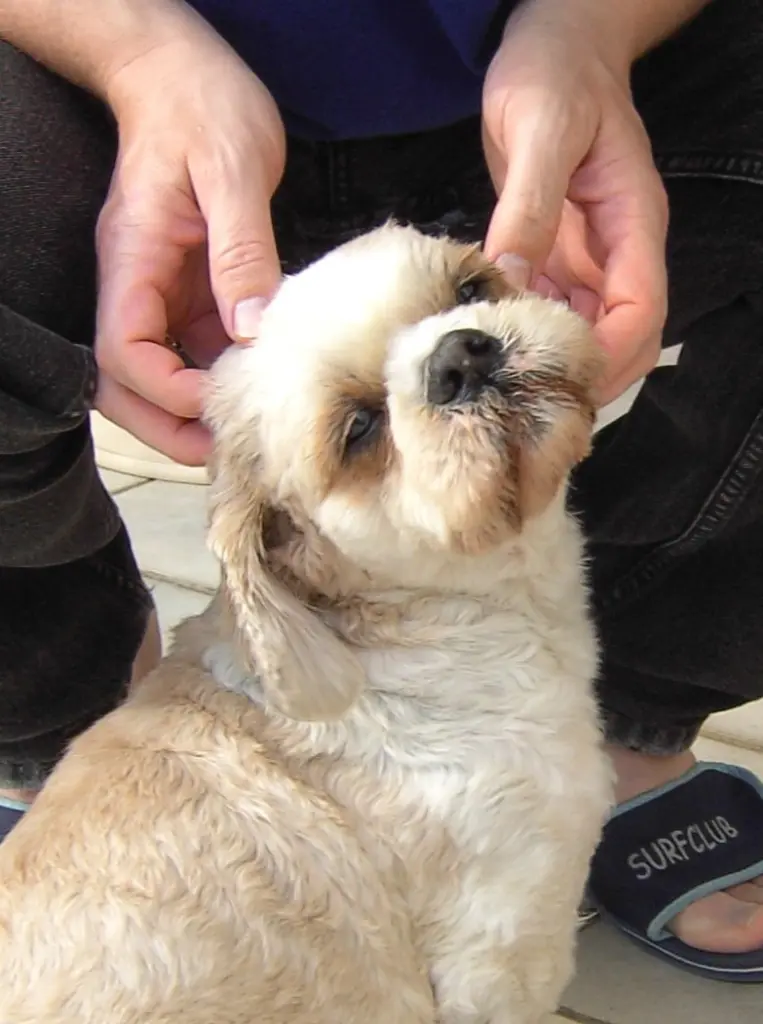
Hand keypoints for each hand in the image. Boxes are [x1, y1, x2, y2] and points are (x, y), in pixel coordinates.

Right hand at [94, 30, 284, 463]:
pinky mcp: (190, 290)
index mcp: (132, 259)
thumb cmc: (202, 105)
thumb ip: (242, 251)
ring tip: (244, 430)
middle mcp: (137, 284)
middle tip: (222, 449)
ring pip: (157, 375)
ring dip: (192, 412)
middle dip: (167, 425)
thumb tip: (251, 327)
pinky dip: (218, 379)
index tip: (219, 400)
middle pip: (123, 382)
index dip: (166, 391)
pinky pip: (194, 349)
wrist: (184, 75)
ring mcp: (161, 291)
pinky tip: (258, 387)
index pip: (124, 352)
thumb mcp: (231, 170)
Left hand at [482, 0, 668, 404]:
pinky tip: (489, 343)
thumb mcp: (540, 130)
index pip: (641, 312)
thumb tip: (511, 280)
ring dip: (552, 360)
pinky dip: (525, 332)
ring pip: (585, 332)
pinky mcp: (555, 255)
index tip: (559, 381)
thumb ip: (528, 207)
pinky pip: (548, 309)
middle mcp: (616, 250)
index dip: (609, 356)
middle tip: (526, 405)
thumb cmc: (555, 72)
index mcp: (632, 224)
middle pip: (622, 338)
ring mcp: (587, 257)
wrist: (553, 46)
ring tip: (503, 387)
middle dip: (585, 375)